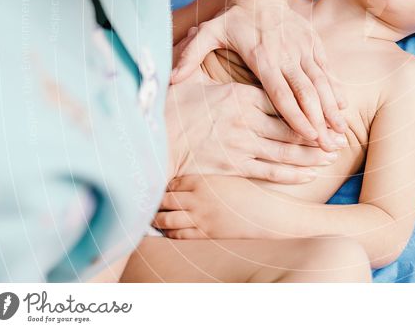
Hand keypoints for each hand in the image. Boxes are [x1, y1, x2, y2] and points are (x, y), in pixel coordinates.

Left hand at [153, 174, 276, 239]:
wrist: (267, 213)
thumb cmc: (250, 193)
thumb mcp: (227, 179)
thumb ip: (206, 181)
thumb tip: (187, 185)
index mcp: (204, 181)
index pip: (173, 183)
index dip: (164, 186)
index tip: (158, 187)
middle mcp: (198, 199)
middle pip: (165, 201)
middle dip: (155, 202)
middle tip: (147, 203)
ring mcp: (200, 218)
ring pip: (167, 220)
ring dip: (157, 219)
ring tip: (151, 218)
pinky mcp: (205, 233)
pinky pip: (179, 235)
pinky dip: (169, 233)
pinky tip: (166, 231)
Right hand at [165, 68, 343, 182]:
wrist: (155, 141)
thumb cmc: (173, 107)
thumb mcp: (190, 76)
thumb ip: (198, 55)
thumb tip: (191, 32)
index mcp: (239, 97)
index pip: (281, 97)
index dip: (306, 103)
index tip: (325, 106)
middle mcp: (245, 122)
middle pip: (291, 125)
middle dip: (318, 131)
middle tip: (339, 135)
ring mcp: (242, 146)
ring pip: (287, 150)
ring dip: (313, 153)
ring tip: (333, 152)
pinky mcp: (235, 166)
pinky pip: (271, 172)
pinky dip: (294, 173)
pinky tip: (312, 172)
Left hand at [170, 0, 347, 150]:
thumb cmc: (232, 17)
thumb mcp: (207, 32)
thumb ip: (190, 55)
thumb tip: (171, 79)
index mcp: (263, 57)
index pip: (281, 93)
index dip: (296, 115)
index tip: (308, 136)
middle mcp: (287, 54)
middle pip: (307, 92)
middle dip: (320, 120)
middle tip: (329, 146)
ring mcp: (303, 48)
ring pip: (321, 82)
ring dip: (332, 109)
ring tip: (341, 133)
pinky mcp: (313, 42)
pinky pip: (327, 69)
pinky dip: (335, 88)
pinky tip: (342, 107)